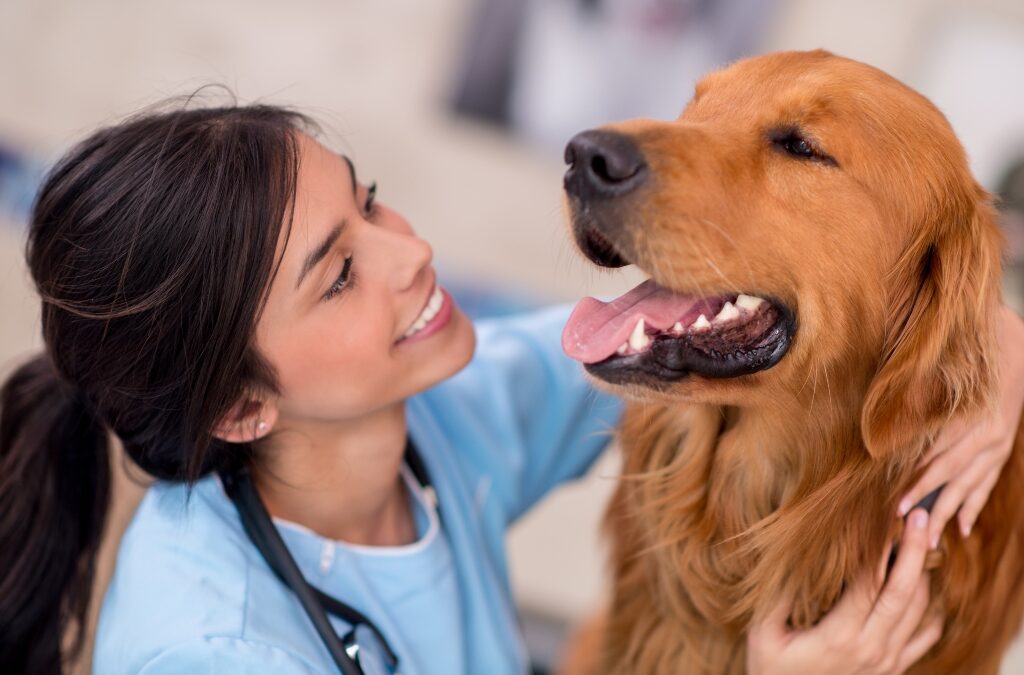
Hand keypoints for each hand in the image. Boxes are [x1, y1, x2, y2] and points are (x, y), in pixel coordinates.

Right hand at [747, 509, 941, 674]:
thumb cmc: (772, 671)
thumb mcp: (763, 634)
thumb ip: (778, 596)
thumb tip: (790, 554)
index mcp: (840, 636)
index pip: (869, 581)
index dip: (878, 545)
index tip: (881, 515)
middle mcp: (872, 649)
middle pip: (905, 591)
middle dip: (913, 549)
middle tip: (917, 516)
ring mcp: (888, 662)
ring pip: (920, 610)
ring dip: (922, 573)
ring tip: (918, 540)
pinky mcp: (894, 669)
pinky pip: (926, 635)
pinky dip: (931, 607)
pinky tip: (924, 585)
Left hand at [899, 307, 1023, 547]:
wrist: (1015, 350)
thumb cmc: (969, 358)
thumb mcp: (943, 374)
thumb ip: (918, 399)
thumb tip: (885, 425)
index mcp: (973, 421)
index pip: (940, 460)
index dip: (918, 483)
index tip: (895, 503)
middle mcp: (990, 438)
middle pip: (955, 479)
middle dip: (930, 506)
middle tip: (907, 529)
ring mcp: (999, 447)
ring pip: (973, 487)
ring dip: (951, 514)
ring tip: (933, 541)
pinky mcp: (1002, 451)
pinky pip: (988, 484)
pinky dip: (975, 506)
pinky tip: (964, 528)